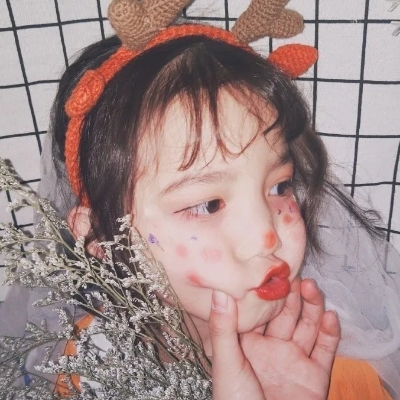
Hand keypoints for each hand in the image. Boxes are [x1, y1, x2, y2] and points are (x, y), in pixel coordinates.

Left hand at [209, 278, 339, 399]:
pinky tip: (330, 315)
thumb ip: (223, 328)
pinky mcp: (315, 374)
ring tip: (311, 286)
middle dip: (291, 294)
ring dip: (312, 306)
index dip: (266, 292)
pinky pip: (326, 349)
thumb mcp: (226, 363)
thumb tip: (218, 291)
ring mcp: (295, 359)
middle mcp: (272, 347)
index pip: (260, 311)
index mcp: (249, 343)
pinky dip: (331, 332)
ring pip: (307, 326)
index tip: (270, 269)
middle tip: (294, 273)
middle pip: (286, 314)